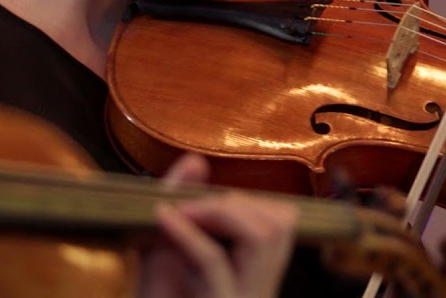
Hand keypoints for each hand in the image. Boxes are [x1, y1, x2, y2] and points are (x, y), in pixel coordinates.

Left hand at [139, 153, 297, 297]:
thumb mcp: (165, 252)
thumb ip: (182, 206)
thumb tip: (196, 161)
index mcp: (255, 277)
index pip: (282, 221)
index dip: (249, 201)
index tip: (203, 203)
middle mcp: (258, 289)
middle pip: (281, 223)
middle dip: (238, 201)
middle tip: (194, 207)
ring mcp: (242, 297)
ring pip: (263, 237)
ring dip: (221, 212)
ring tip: (181, 212)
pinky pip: (213, 261)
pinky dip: (189, 232)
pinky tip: (164, 218)